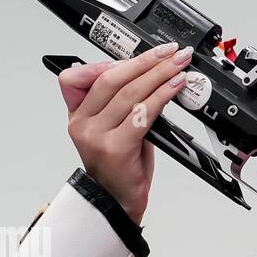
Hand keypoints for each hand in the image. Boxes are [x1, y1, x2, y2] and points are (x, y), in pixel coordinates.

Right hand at [58, 42, 192, 224]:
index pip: (81, 76)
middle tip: (168, 52)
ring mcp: (97, 136)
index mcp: (78, 116)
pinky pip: (142, 114)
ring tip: (178, 65)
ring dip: (158, 75)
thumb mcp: (115, 130)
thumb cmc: (121, 169)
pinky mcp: (116, 148)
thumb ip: (123, 105)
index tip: (140, 53)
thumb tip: (150, 77)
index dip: (109, 61)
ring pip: (129, 93)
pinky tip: (175, 87)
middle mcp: (83, 124)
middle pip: (111, 79)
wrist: (117, 204)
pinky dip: (162, 96)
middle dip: (144, 61)